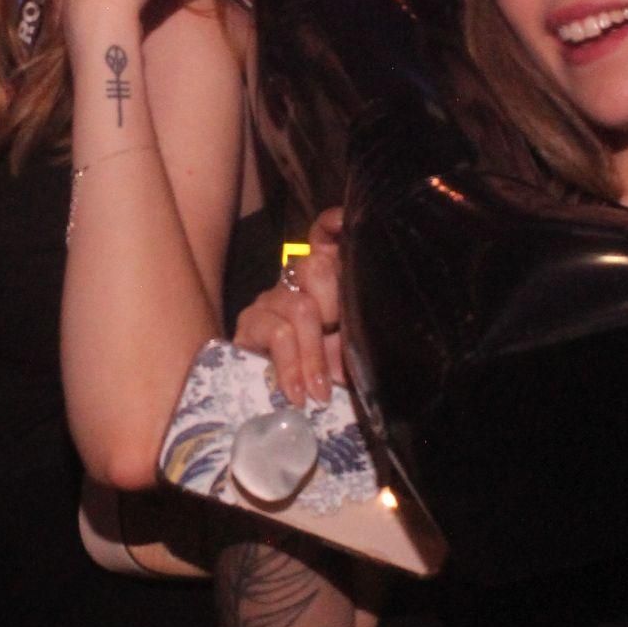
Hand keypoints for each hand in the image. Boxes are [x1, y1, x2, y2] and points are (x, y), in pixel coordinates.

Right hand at [233, 208, 343, 405]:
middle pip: (315, 265)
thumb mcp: (350, 352)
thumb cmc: (325, 373)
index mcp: (325, 280)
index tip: (343, 223)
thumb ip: (360, 332)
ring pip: (300, 308)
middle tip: (341, 346)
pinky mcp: (250, 323)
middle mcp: (296, 281)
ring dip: (313, 355)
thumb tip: (377, 329)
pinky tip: (298, 393)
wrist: (283, 403)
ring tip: (320, 391)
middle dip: (334, 305)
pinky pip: (277, 334)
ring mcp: (271, 299)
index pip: (325, 237)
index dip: (333, 226)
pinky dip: (292, 367)